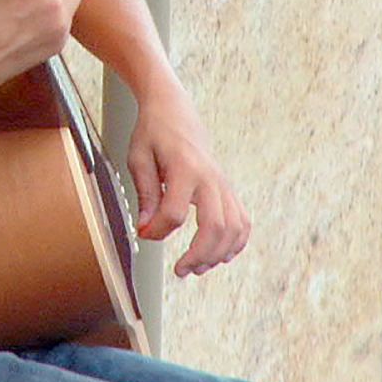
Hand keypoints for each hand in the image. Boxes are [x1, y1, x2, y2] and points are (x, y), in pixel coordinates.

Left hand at [129, 87, 249, 277]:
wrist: (174, 110)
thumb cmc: (153, 133)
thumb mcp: (139, 158)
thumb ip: (146, 194)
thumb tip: (146, 229)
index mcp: (184, 168)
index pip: (174, 213)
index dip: (158, 232)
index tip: (144, 234)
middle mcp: (209, 177)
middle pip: (214, 227)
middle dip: (198, 255)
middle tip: (180, 270)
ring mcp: (223, 183)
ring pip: (234, 228)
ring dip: (218, 254)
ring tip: (197, 267)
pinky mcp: (228, 188)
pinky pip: (243, 220)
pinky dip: (237, 242)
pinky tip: (221, 255)